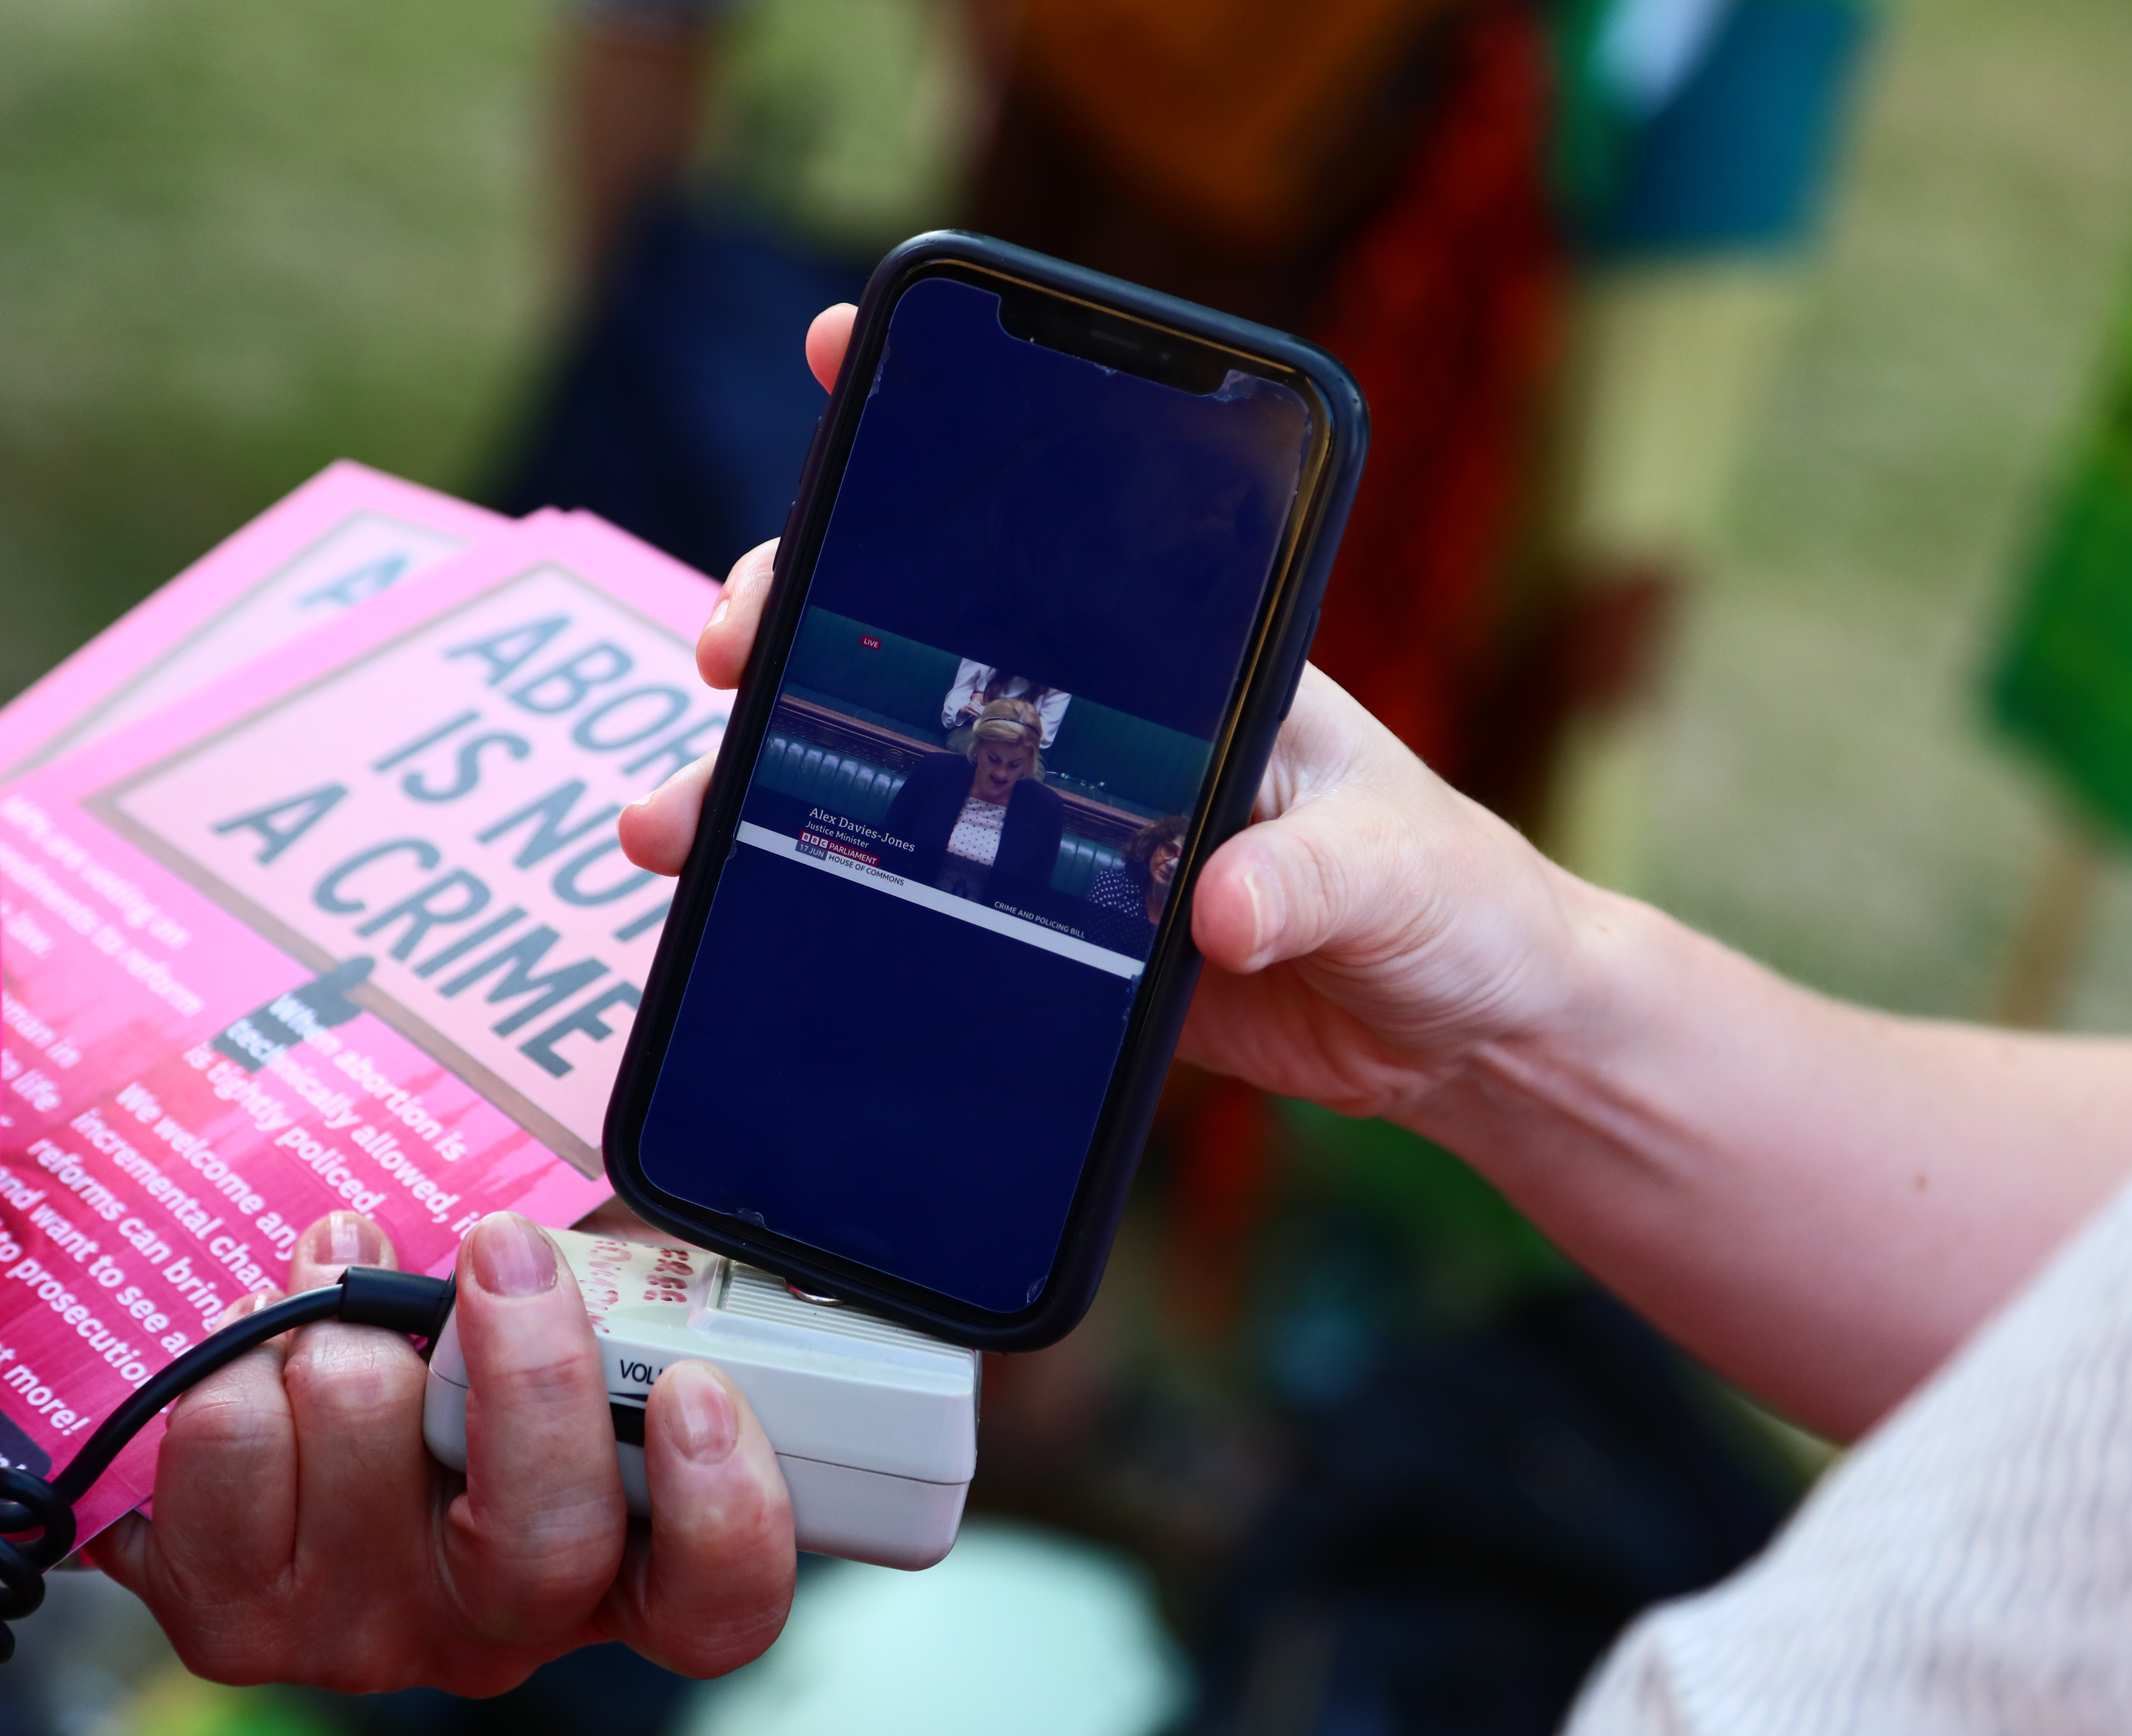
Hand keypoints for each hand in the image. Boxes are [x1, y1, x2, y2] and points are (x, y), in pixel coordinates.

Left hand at [91, 1211, 794, 1693]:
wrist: (313, 1415)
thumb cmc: (472, 1356)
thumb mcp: (594, 1313)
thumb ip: (649, 1279)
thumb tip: (684, 1178)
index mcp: (622, 1568)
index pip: (716, 1602)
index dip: (723, 1507)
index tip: (692, 1386)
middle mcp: (503, 1626)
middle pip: (541, 1546)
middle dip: (527, 1367)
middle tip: (504, 1249)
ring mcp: (367, 1637)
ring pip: (367, 1449)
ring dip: (348, 1319)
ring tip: (345, 1257)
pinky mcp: (239, 1621)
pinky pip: (228, 1455)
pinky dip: (236, 1362)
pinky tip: (266, 1337)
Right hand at [617, 304, 1589, 1126]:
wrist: (1458, 1034)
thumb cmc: (1451, 903)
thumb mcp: (1398, 869)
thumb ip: (1314, 879)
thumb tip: (1218, 908)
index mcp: (1188, 665)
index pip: (1052, 528)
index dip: (941, 433)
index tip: (834, 355)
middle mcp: (1103, 727)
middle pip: (917, 639)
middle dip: (802, 615)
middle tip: (733, 644)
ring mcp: (1061, 827)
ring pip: (885, 770)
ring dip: (768, 778)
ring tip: (673, 816)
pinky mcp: (1047, 930)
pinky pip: (916, 892)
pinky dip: (824, 891)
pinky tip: (737, 906)